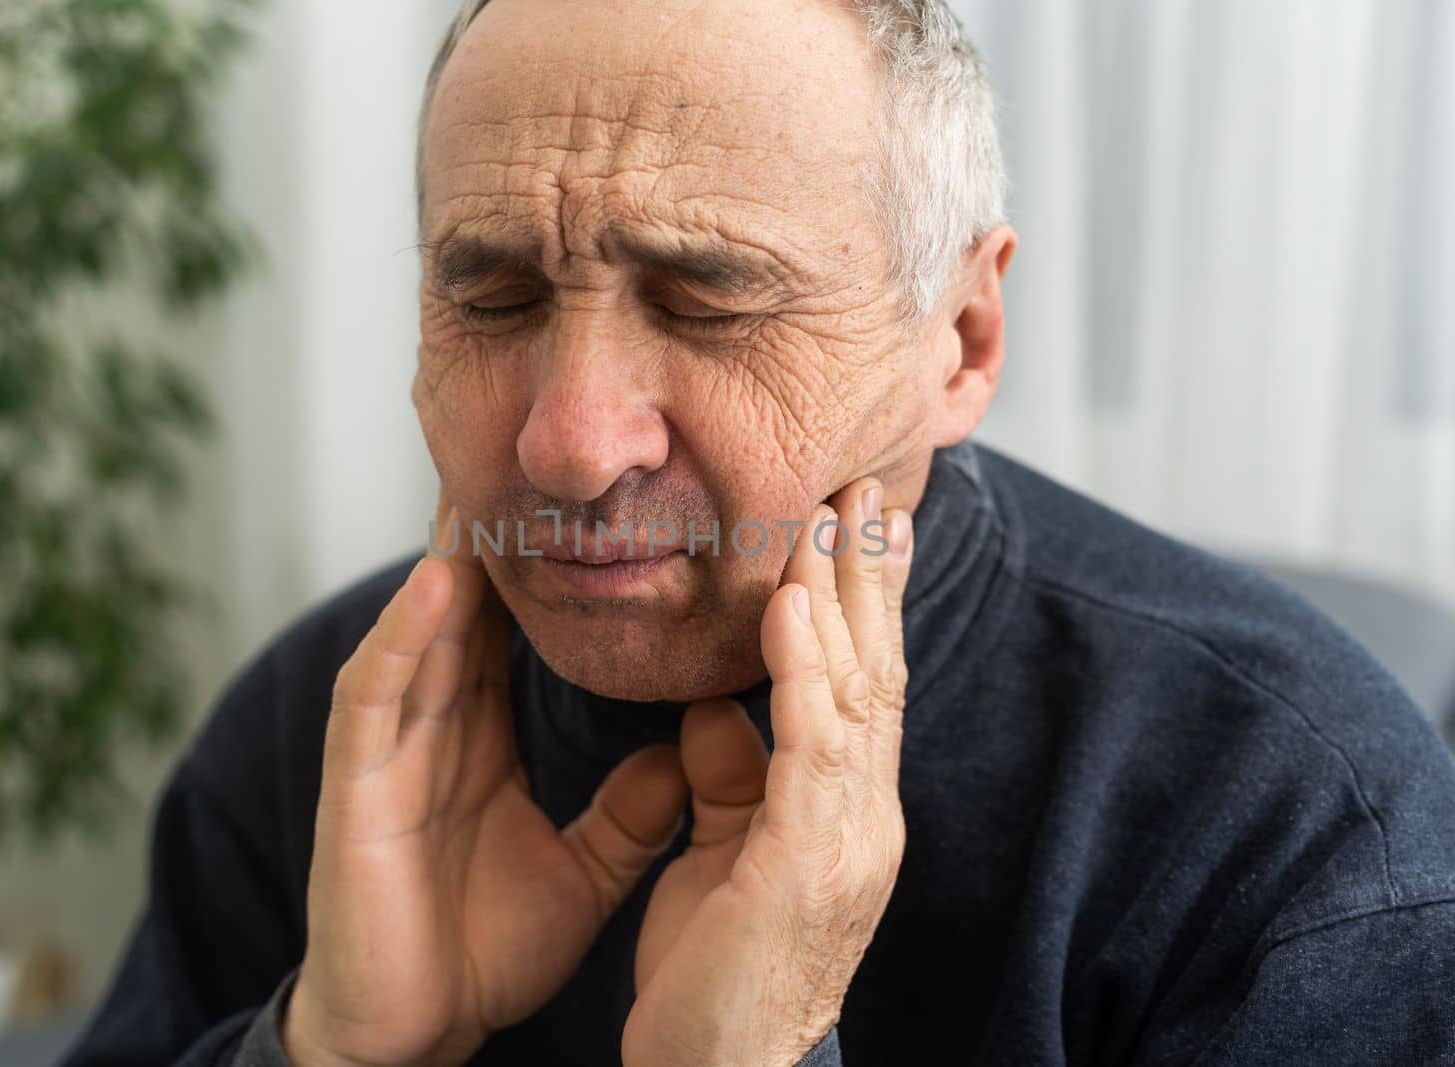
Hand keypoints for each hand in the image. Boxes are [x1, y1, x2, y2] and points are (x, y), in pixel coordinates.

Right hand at [283, 491, 689, 1066]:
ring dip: (452, 559)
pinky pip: (378, 693)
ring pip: (422, 629)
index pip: (519, 630)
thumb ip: (632, 812)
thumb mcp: (583, 869)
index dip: (555, 569)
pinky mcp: (357, 784)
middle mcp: (434, 725)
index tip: (609, 509)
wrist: (415, 1033)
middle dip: (499, 533)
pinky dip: (406, 635)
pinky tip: (442, 584)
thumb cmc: (481, 948)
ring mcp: (390, 749)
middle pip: (468, 607)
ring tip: (490, 484)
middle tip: (538, 453)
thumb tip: (690, 752)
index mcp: (482, 736)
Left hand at [624, 477, 913, 1066]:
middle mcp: (865, 814)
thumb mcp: (724, 856)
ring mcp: (848, 838)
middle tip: (869, 482)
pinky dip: (803, 670)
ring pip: (854, 692)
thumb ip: (729, 780)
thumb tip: (714, 711)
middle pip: (876, 670)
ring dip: (843, 595)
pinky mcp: (808, 862)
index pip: (861, 685)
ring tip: (834, 511)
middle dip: (871, 574)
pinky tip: (789, 605)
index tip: (857, 524)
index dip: (862, 602)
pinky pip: (809, 746)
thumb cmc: (717, 975)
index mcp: (846, 811)